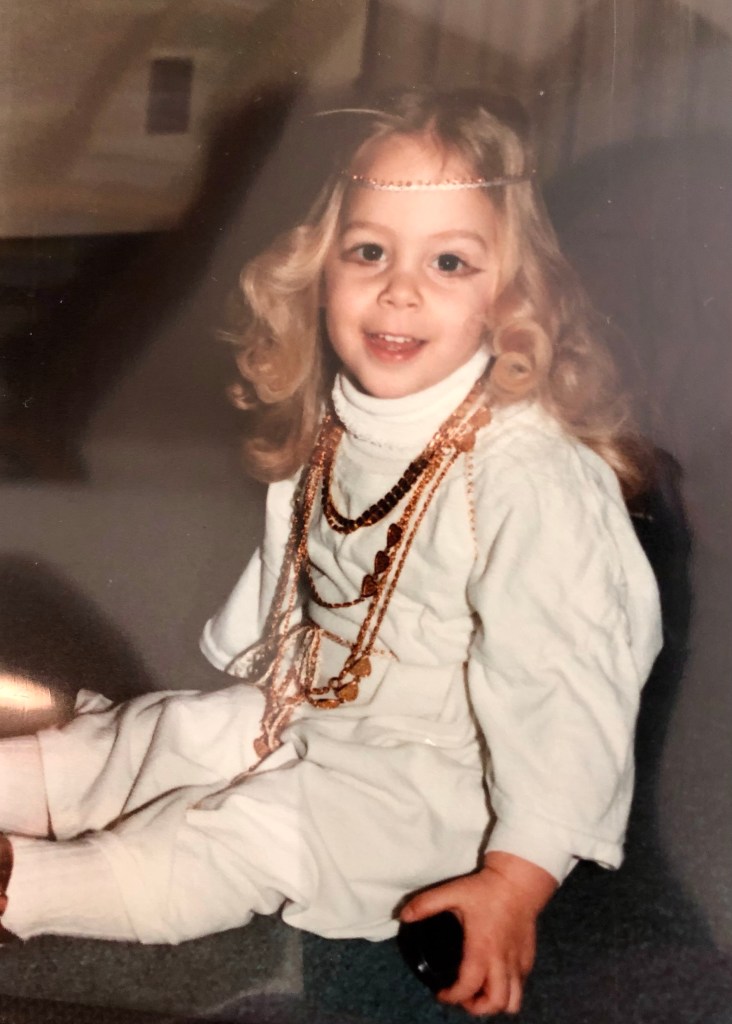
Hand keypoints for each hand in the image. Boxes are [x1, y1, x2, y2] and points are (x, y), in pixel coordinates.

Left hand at [400, 852, 556, 1016]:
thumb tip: (403, 915)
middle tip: (463, 995)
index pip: (468, 986)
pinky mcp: (528, 958)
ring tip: (480, 990)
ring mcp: (518, 962)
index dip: (453, 997)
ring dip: (495, 1003)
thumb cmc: (485, 889)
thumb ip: (426, 904)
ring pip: (513, 1002)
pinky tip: (494, 974)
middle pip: (495, 1004)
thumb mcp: (452, 892)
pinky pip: (521, 986)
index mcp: (482, 949)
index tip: (441, 994)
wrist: (519, 881)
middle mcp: (502, 961)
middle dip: (476, 1007)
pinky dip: (507, 989)